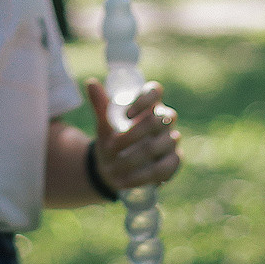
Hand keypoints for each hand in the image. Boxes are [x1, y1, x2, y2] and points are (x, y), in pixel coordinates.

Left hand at [84, 77, 181, 194]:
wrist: (113, 168)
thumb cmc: (112, 140)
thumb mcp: (104, 124)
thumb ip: (101, 105)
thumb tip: (91, 83)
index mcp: (148, 105)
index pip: (155, 91)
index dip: (144, 99)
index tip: (126, 114)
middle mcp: (164, 120)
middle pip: (161, 119)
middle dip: (135, 134)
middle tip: (112, 147)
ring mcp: (171, 140)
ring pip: (165, 143)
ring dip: (136, 157)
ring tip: (114, 169)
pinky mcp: (173, 161)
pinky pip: (169, 166)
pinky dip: (145, 175)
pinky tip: (127, 181)